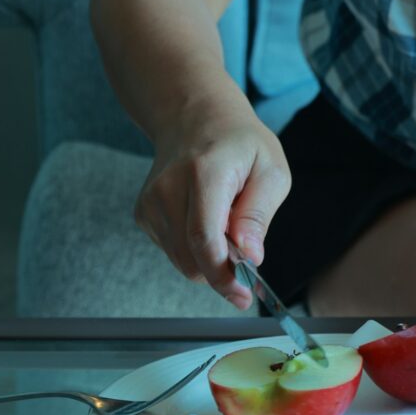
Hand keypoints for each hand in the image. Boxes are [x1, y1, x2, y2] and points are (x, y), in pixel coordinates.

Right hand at [135, 108, 289, 308]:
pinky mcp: (144, 214)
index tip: (243, 296)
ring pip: (182, 261)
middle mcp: (168, 188)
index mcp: (204, 173)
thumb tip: (251, 256)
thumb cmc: (240, 145)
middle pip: (190, 258)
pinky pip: (174, 252)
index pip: (204, 238)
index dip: (223, 275)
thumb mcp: (271, 171)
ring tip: (228, 228)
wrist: (195, 118)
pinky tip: (208, 223)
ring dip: (210, 260)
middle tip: (248, 266)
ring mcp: (150, 202)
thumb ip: (259, 214)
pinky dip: (195, 251)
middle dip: (222, 274)